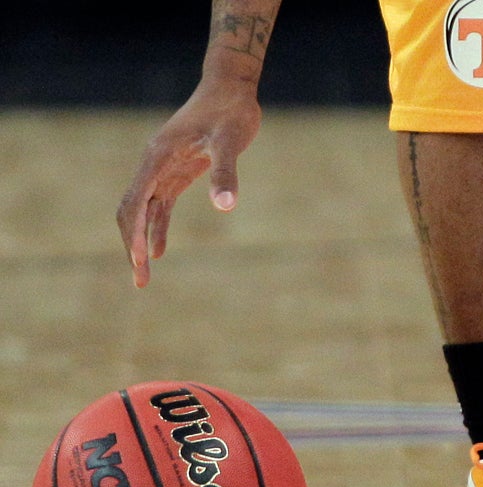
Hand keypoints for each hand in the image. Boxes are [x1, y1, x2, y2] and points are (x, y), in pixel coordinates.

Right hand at [116, 81, 261, 286]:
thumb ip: (226, 173)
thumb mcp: (230, 142)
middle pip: (132, 212)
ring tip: (144, 276)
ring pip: (143, 212)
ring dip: (141, 242)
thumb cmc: (230, 112)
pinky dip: (158, 228)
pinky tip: (160, 252)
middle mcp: (154, 165)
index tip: (142, 262)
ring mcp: (164, 169)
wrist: (231, 89)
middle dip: (133, 247)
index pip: (136, 203)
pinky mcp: (179, 172)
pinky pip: (161, 206)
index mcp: (157, 158)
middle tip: (140, 281)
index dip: (135, 235)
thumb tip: (225, 205)